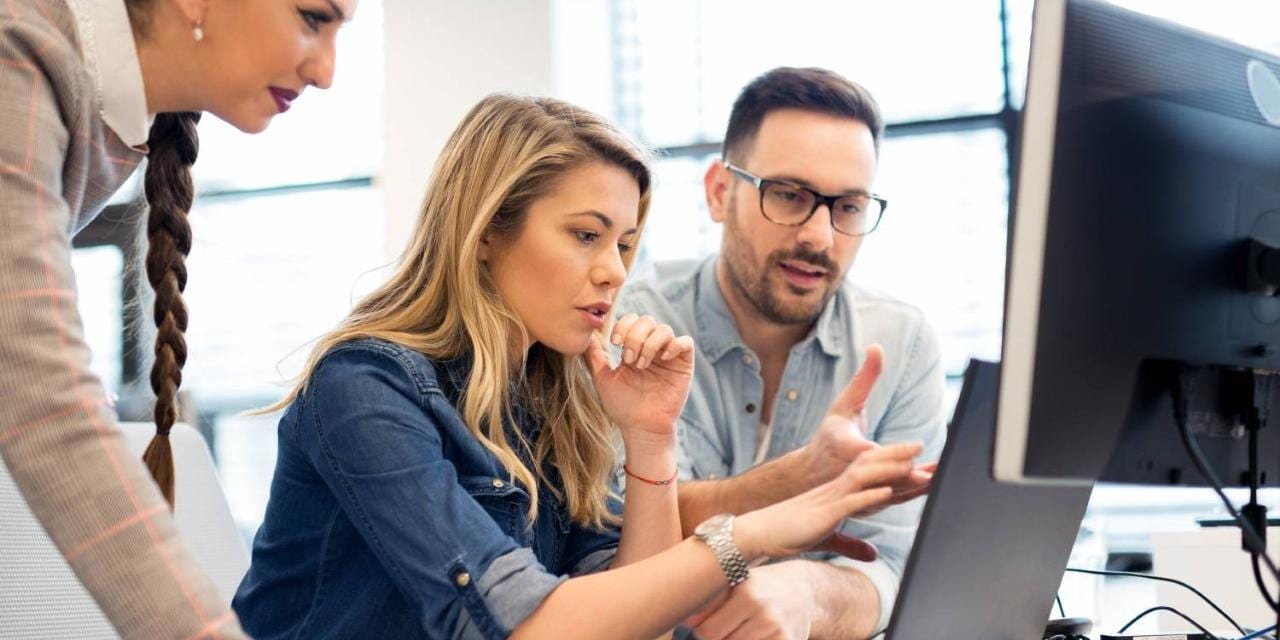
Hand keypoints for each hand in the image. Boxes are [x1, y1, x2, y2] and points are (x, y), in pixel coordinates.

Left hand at [585, 314, 694, 440]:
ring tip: (641, 365)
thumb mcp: (604, 378)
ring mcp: (668, 355)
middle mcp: (652, 348)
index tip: (615, 342)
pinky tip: (663, 359)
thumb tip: (587, 335)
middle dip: (635, 336)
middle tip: (628, 359)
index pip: (632, 321)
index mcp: (634, 348)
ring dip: (650, 343)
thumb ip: (596, 356)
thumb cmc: (623, 406)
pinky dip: (673, 345)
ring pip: (664, 329)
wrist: (640, 427)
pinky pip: (685, 342)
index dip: (624, 325)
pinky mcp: (684, 364)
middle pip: (647, 320)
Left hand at [684, 562, 817, 639]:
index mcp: (746, 592)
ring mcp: (777, 630)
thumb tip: (687, 620)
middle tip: (728, 627)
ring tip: (743, 629)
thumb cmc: (760, 586)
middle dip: (719, 638)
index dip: (703, 630)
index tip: (709, 624)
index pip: (706, 631)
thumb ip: (709, 600)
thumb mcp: (735, 582)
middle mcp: (764, 611)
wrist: (803, 591)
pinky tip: (755, 635)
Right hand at [735, 442, 921, 562]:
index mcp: (836, 492)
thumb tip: (874, 555)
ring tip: (913, 462)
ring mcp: (829, 500)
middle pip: (869, 465)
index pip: (868, 471)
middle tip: (921, 443)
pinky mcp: (824, 515)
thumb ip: (852, 545)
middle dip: (896, 454)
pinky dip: (869, 495)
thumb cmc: (788, 534)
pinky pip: (849, 502)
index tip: (914, 455)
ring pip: (863, 478)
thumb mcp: (826, 538)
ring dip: (889, 470)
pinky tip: (886, 491)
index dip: (890, 461)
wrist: (757, 532)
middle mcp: (834, 489)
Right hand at [796, 344, 933, 505]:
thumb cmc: (830, 435)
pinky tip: (934, 487)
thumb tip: (877, 347)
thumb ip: (865, 378)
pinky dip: (914, 495)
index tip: (917, 446)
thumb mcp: (844, 403)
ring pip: (894, 492)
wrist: (810, 473)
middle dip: (913, 474)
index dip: (895, 452)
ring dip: (919, 488)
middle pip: (887, 476)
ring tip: (942, 479)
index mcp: (846, 448)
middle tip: (937, 470)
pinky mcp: (870, 503)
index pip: (873, 452)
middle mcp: (853, 473)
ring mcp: (862, 491)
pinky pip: (895, 499)